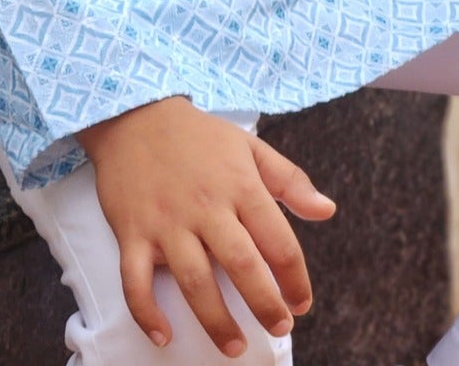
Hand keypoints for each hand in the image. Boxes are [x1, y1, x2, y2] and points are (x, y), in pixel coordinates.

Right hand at [78, 96, 336, 355]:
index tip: (301, 303)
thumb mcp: (250, 147)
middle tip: (279, 328)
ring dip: (216, 321)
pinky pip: (136, 281)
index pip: (278, 240)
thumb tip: (327, 211)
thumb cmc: (199, 136)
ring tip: (235, 346)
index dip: (295, 278)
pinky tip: (164, 336)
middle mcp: (205, 207)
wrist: (135, 115)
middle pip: (241, 266)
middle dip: (264, 304)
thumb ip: (290, 180)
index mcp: (239, 185)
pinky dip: (147, 313)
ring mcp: (166, 222)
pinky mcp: (132, 233)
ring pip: (194, 281)